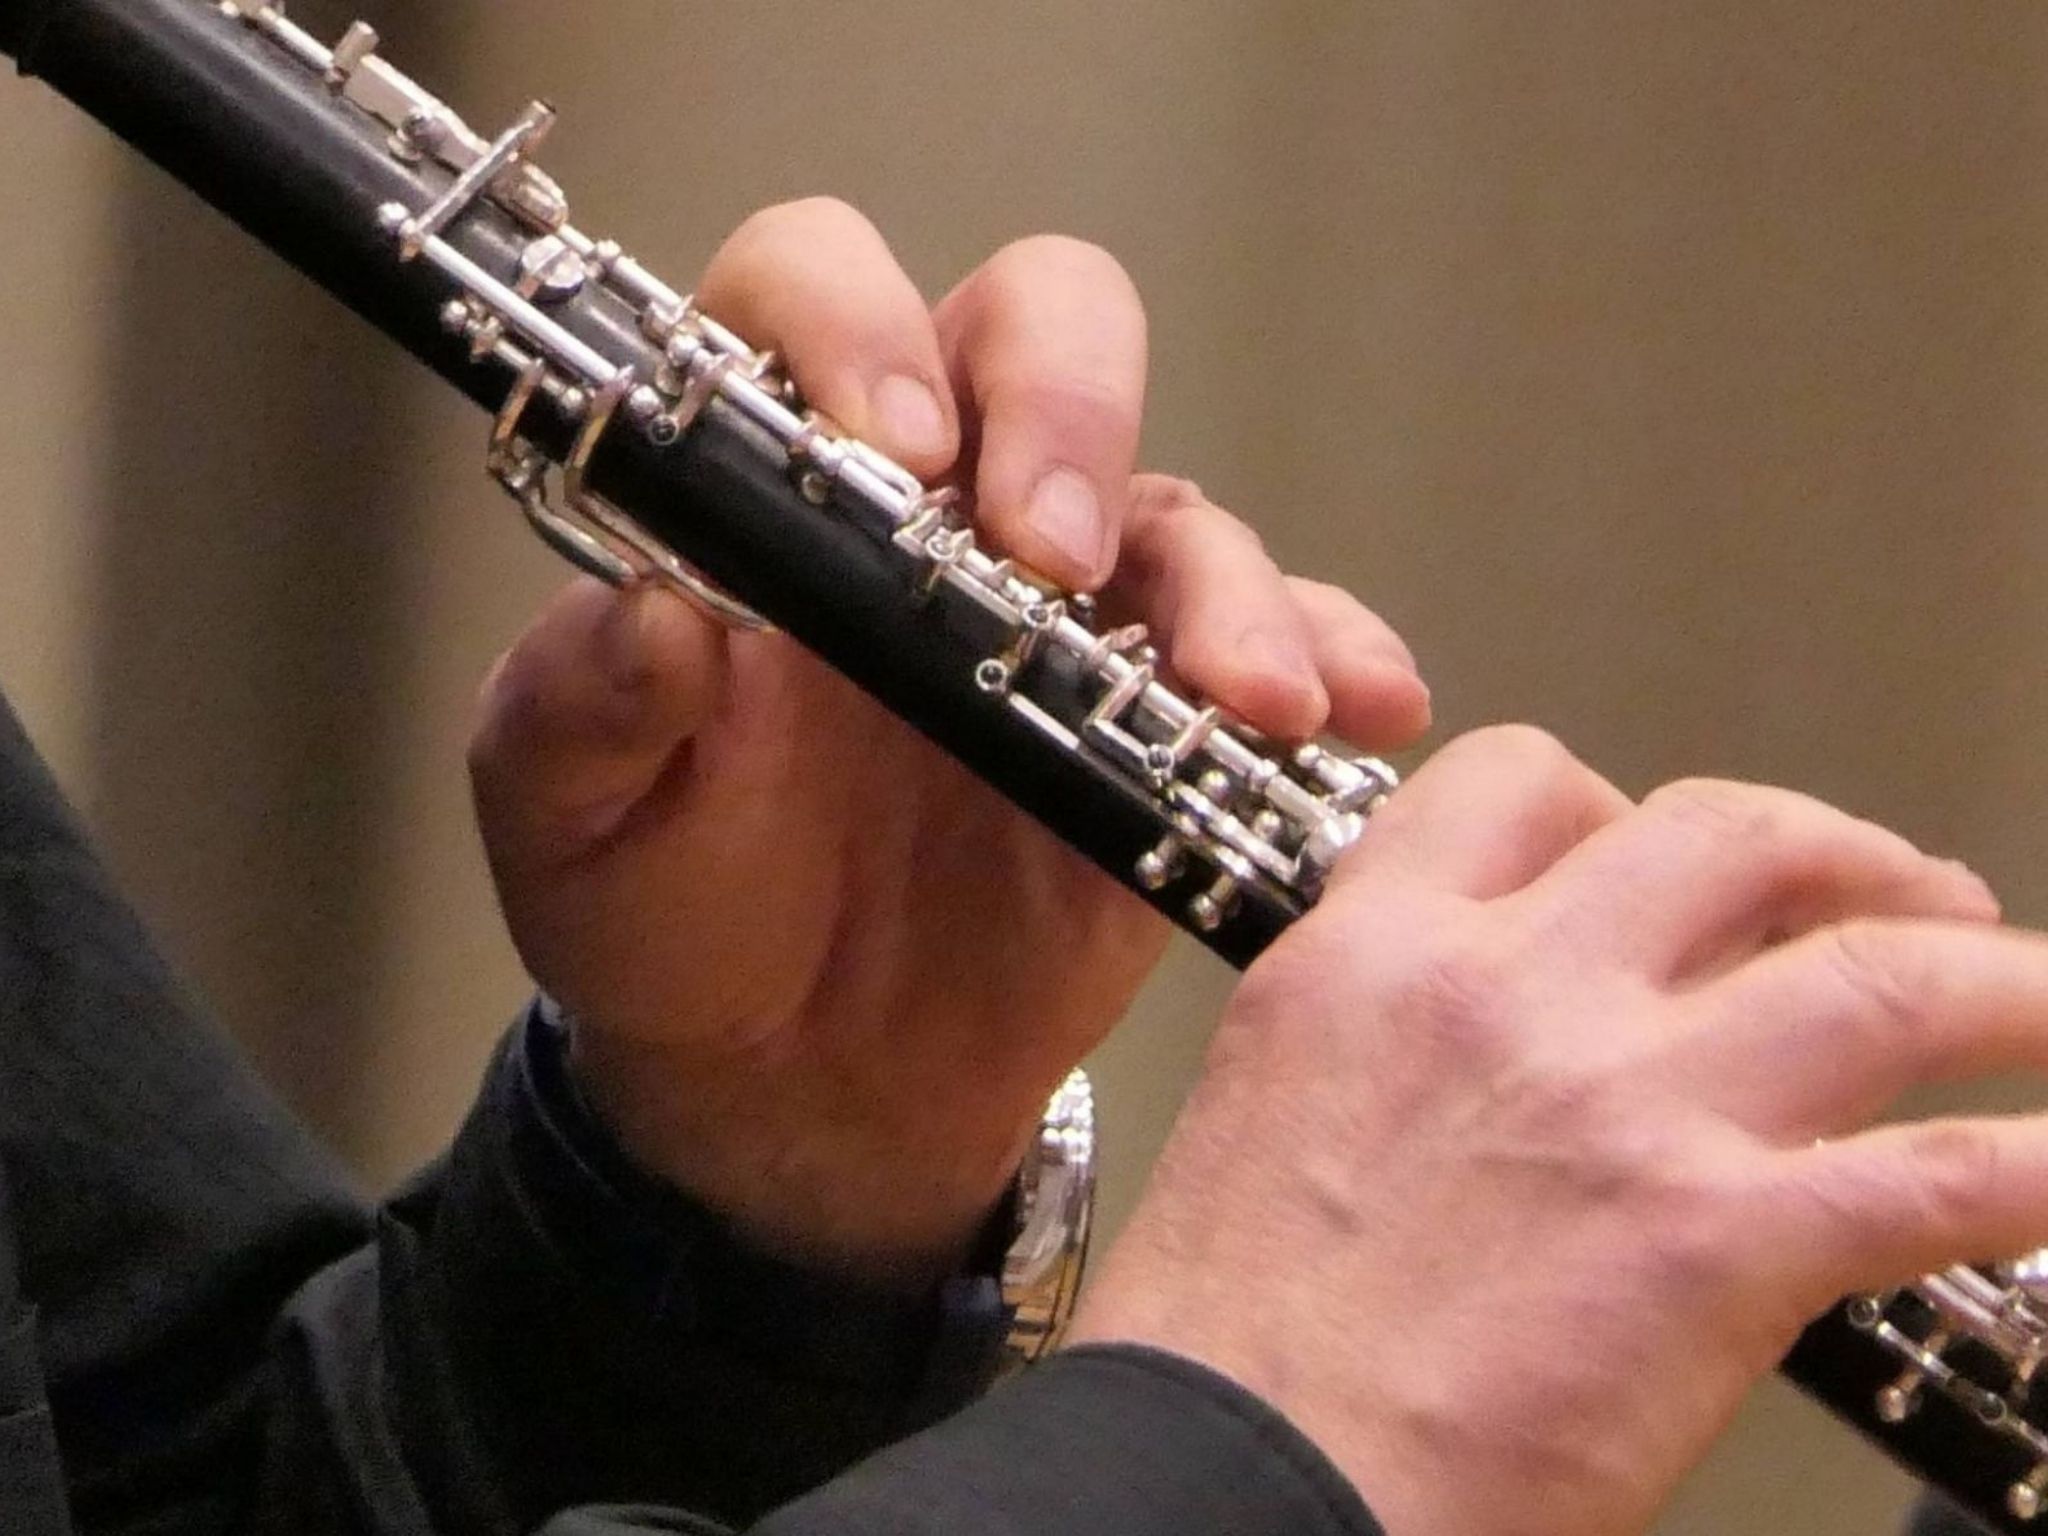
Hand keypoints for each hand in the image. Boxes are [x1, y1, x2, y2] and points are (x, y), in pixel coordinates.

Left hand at [466, 199, 1430, 1288]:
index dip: (856, 326)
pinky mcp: (1159, 717)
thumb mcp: (567, 822)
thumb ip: (579, 710)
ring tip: (1247, 697)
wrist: (790, 1090)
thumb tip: (655, 617)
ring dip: (1227, 581)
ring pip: (1173, 503)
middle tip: (1058, 559)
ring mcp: (1064, 610)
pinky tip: (1362, 712)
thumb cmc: (664, 916)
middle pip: (1038, 329)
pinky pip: (1273, 647)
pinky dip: (1330, 660)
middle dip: (1070, 409)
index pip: (814, 289)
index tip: (888, 448)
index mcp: (769, 484)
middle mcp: (929, 506)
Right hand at [1070, 725, 2047, 1535]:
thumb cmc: (1233, 1339)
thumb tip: (1524, 1052)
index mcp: (1378, 954)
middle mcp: (1508, 990)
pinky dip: (2033, 1170)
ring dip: (1996, 981)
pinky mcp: (1720, 1238)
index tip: (1664, 844)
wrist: (1237, 1476)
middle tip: (1898, 898)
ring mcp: (1624, 1100)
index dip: (1619, 800)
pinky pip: (1940, 1174)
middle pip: (1732, 834)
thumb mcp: (1281, 1109)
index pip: (1519, 781)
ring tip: (2034, 998)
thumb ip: (1405, 1041)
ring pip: (1880, 972)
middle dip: (1844, 852)